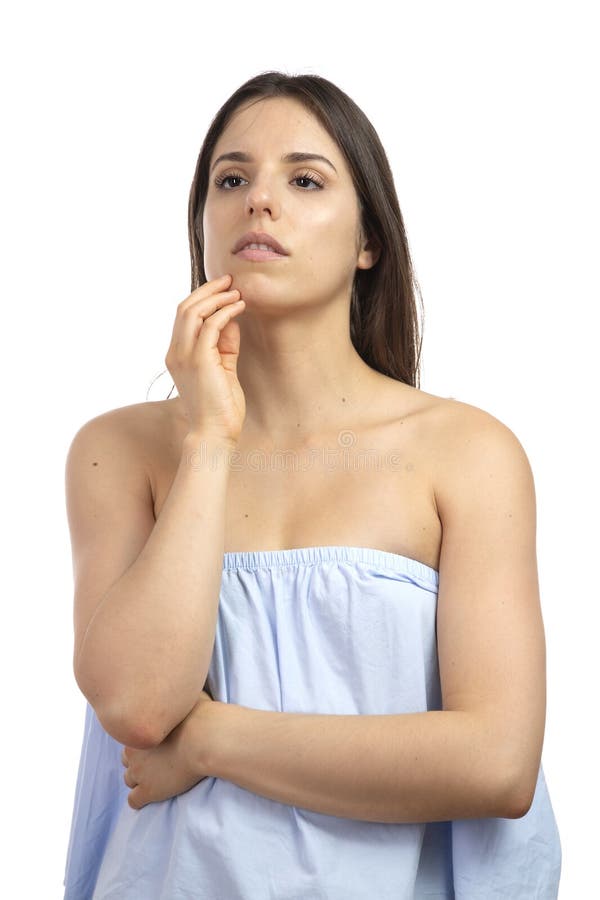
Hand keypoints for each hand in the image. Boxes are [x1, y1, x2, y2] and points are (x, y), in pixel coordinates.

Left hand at [121, 690, 222, 809]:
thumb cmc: (200, 713)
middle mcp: (134, 750)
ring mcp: (140, 772)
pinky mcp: (148, 791)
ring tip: (158, 779)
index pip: (132, 737)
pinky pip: (134, 801)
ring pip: (129, 779)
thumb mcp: (187, 694)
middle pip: (127, 759)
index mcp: (140, 728)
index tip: (159, 743)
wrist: (205, 738)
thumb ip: (179, 693)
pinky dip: (141, 798)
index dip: (146, 742)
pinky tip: (154, 794)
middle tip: (158, 760)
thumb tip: (184, 683)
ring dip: (140, 779)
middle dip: (140, 760)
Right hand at [165, 273, 246, 444]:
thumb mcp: (223, 369)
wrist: (214, 434)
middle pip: (185, 308)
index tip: (223, 288)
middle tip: (230, 280)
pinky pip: (211, 325)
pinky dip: (225, 312)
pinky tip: (239, 307)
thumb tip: (232, 319)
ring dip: (216, 297)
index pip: (183, 316)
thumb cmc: (220, 406)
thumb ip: (225, 344)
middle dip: (208, 290)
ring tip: (236, 291)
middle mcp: (176, 353)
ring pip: (194, 312)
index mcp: (177, 355)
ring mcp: (185, 356)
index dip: (202, 298)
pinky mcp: (200, 360)